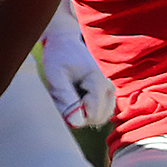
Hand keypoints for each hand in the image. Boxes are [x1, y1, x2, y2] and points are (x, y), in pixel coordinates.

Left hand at [36, 5, 114, 128]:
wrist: (64, 43)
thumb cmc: (58, 57)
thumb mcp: (55, 77)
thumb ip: (66, 99)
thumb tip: (77, 123)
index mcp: (99, 82)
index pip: (93, 114)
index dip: (75, 112)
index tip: (64, 95)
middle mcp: (110, 87)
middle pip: (97, 118)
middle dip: (78, 113)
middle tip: (65, 93)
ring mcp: (111, 91)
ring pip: (98, 117)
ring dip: (81, 111)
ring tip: (70, 92)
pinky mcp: (107, 94)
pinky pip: (98, 112)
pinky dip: (85, 108)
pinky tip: (76, 93)